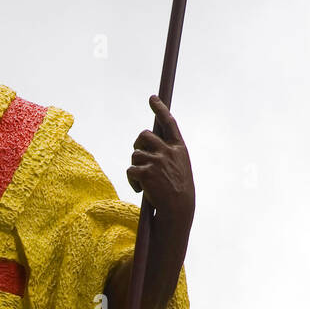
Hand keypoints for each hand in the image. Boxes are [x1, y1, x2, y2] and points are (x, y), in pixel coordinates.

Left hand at [127, 95, 194, 228]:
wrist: (178, 210)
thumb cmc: (178, 191)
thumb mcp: (179, 168)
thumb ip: (168, 153)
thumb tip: (149, 142)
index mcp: (178, 148)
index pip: (169, 123)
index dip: (160, 109)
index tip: (152, 98)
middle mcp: (168, 151)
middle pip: (144, 135)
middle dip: (138, 144)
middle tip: (138, 154)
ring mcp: (157, 161)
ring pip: (135, 154)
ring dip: (136, 166)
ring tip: (143, 181)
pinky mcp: (145, 173)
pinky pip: (130, 170)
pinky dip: (132, 180)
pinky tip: (140, 190)